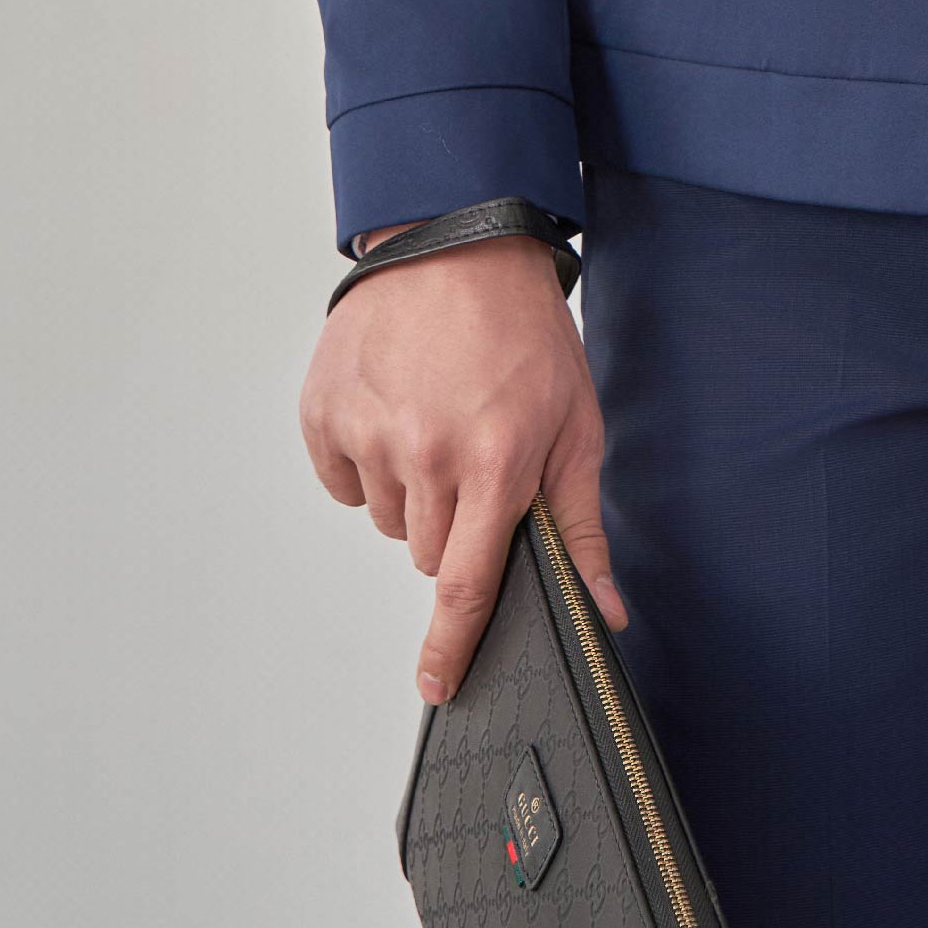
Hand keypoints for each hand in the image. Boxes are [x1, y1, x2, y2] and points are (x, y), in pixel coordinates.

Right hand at [298, 230, 623, 699]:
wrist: (456, 240)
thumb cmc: (524, 331)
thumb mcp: (576, 423)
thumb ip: (581, 526)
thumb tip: (602, 614)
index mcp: (495, 462)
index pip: (464, 589)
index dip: (452, 649)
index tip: (439, 686)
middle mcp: (426, 454)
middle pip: (425, 553)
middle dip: (451, 525)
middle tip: (475, 456)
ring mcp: (369, 431)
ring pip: (385, 517)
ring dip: (410, 490)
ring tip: (438, 417)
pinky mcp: (324, 412)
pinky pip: (342, 480)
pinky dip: (366, 460)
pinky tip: (396, 407)